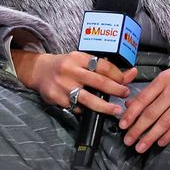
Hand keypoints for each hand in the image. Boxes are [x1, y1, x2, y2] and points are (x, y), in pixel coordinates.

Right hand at [12, 50, 135, 116]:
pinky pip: (75, 107)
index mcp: (78, 58)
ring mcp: (63, 85)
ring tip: (116, 110)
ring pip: (88, 99)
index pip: (102, 66)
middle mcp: (70, 70)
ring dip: (105, 106)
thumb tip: (131, 73)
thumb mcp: (82, 61)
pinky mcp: (57, 98)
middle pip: (98, 81)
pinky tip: (90, 111)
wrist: (38, 70)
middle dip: (115, 89)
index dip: (117, 74)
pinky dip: (84, 110)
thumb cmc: (66, 65)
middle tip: (125, 94)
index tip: (126, 81)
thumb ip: (104, 68)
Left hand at [118, 57, 169, 152]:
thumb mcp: (165, 76)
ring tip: (140, 146)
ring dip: (150, 137)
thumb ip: (148, 91)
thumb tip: (130, 104)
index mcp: (163, 80)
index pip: (143, 99)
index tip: (122, 125)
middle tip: (128, 140)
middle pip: (152, 113)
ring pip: (164, 122)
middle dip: (138, 129)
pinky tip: (160, 143)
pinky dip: (169, 136)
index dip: (131, 113)